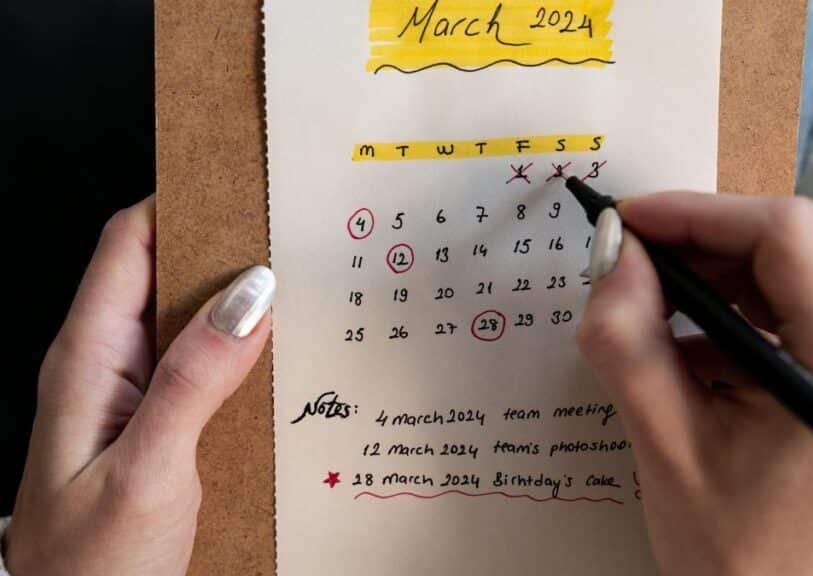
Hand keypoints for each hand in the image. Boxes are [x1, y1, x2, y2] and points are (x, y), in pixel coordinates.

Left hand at [4, 196, 274, 574]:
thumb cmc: (91, 565)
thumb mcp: (148, 469)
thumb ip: (195, 378)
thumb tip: (251, 293)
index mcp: (87, 357)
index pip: (130, 242)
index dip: (184, 200)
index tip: (247, 184)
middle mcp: (108, 363)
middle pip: (165, 270)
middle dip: (226, 245)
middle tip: (294, 234)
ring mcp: (133, 393)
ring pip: (190, 318)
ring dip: (241, 302)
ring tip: (302, 291)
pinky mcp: (159, 423)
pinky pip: (203, 364)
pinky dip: (242, 350)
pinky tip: (280, 358)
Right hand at [578, 193, 812, 575]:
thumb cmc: (742, 561)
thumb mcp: (666, 446)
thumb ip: (628, 340)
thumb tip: (614, 258)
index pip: (784, 234)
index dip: (697, 212)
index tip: (634, 223)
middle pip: (795, 250)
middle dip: (704, 247)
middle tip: (632, 266)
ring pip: (800, 278)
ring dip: (722, 284)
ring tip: (656, 313)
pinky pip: (811, 316)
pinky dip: (748, 319)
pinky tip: (695, 352)